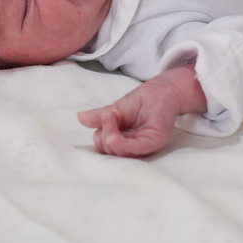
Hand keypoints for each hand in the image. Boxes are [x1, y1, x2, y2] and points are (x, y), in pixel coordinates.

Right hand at [77, 65, 206, 157]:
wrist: (162, 90)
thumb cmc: (142, 101)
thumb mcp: (114, 109)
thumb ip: (99, 117)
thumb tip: (80, 117)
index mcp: (122, 141)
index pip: (103, 147)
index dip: (100, 134)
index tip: (103, 116)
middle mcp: (133, 148)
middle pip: (109, 152)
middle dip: (103, 134)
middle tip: (107, 115)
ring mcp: (144, 147)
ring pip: (119, 153)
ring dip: (110, 135)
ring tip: (110, 116)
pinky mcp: (153, 143)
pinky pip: (134, 150)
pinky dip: (121, 144)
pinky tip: (113, 135)